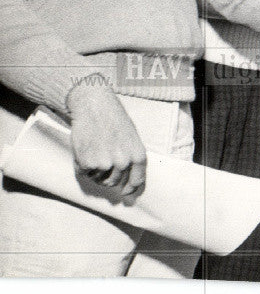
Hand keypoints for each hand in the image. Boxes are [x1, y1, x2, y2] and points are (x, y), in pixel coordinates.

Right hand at [66, 78, 146, 198]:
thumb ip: (131, 157)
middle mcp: (123, 162)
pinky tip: (85, 150)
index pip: (136, 182)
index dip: (129, 189)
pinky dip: (82, 165)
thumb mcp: (131, 137)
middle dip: (107, 177)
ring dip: (94, 172)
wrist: (95, 106)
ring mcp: (105, 164)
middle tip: (101, 162)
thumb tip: (128, 180)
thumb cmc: (114, 119)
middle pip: (113, 182)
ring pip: (98, 179)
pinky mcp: (87, 163)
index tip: (124, 193)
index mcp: (137, 155)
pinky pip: (84, 173)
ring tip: (94, 152)